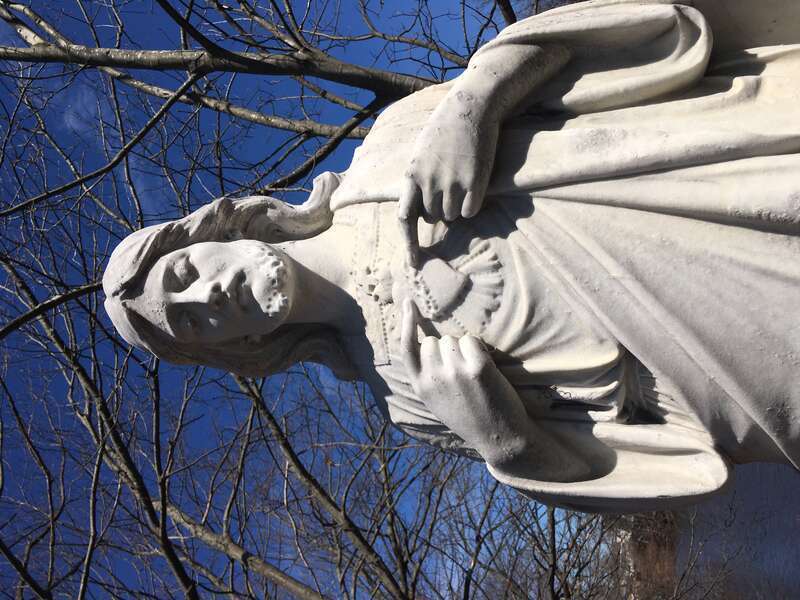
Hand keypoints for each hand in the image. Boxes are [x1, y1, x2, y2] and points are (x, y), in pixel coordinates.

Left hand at [398, 96, 499, 267]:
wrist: (470, 108)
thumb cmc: (444, 130)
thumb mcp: (420, 154)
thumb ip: (417, 181)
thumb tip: (420, 212)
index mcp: (411, 176)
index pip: (406, 218)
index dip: (409, 243)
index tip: (413, 262)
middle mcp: (429, 183)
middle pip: (433, 217)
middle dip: (440, 209)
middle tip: (449, 185)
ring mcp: (452, 183)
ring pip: (453, 216)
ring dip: (457, 206)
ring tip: (461, 178)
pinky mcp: (474, 182)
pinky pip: (471, 211)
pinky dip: (473, 205)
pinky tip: (474, 184)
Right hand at [400, 299, 530, 465]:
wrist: (500, 438)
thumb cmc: (470, 416)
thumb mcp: (437, 400)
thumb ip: (428, 375)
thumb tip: (428, 343)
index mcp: (421, 387)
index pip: (407, 348)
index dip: (408, 323)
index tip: (409, 303)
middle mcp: (433, 378)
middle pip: (434, 340)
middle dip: (447, 348)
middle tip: (462, 370)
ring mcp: (455, 371)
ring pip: (453, 339)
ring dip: (464, 349)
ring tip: (474, 373)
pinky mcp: (477, 367)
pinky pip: (472, 340)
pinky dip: (480, 349)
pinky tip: (486, 368)